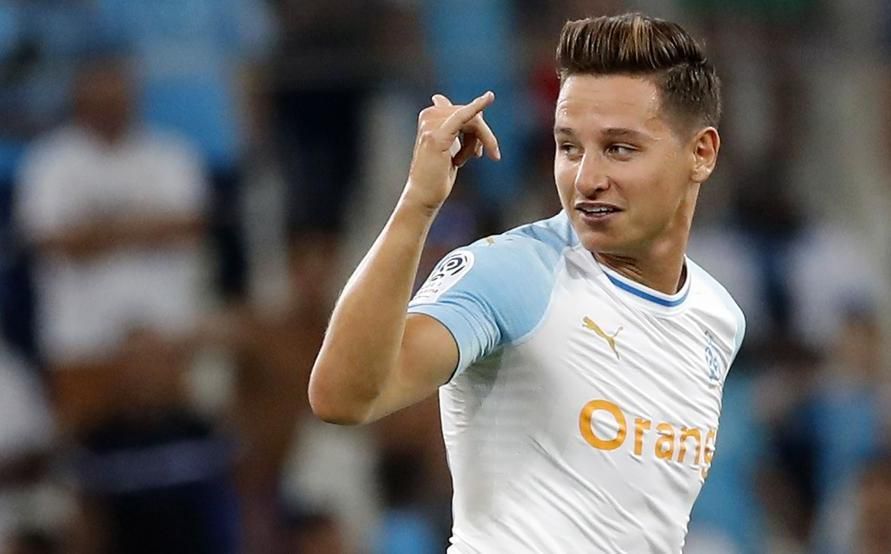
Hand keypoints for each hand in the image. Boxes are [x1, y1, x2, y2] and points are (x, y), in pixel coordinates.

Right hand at [403, 91, 499, 211]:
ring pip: (472, 121)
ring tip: (462, 161)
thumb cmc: (436, 175)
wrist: (424, 195)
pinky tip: (489, 98)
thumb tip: (440, 99)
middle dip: (479, 137)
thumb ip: (451, 125)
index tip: (478, 152)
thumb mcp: (447, 146)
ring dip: (475, 144)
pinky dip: (477, 107)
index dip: (475, 131)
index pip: (464, 111)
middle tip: (480, 157)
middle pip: (470, 114)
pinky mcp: (437, 136)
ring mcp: (431, 125)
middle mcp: (428, 116)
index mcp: (430, 116)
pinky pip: (463, 117)